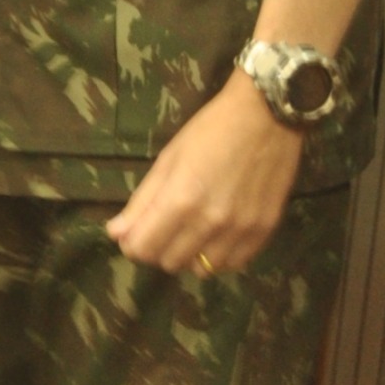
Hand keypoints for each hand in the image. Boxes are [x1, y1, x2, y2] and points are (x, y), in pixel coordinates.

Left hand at [106, 69, 303, 275]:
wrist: (268, 115)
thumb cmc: (211, 130)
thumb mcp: (169, 159)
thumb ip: (142, 201)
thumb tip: (116, 234)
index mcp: (181, 200)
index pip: (143, 249)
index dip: (133, 244)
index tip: (136, 232)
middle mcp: (211, 222)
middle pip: (169, 262)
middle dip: (159, 248)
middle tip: (165, 228)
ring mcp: (240, 229)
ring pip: (201, 270)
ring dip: (190, 255)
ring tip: (193, 232)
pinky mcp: (264, 231)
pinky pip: (233, 264)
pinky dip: (219, 256)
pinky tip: (217, 236)